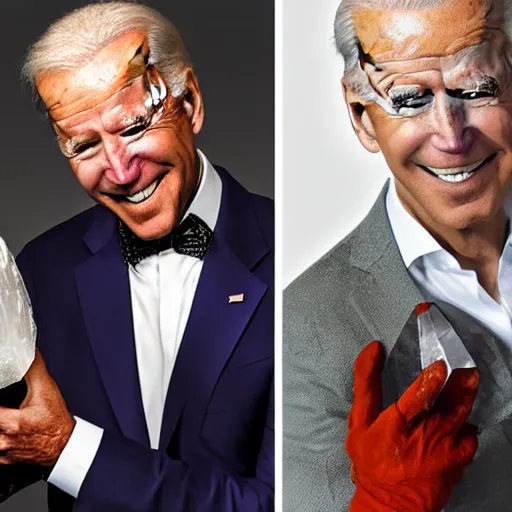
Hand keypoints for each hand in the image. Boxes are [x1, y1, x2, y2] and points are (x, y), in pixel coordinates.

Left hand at [0, 349, 74, 466]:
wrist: (65, 443)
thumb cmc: (56, 419)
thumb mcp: (46, 389)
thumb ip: (33, 368)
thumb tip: (27, 351)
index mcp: (12, 422)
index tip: (2, 399)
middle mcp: (4, 439)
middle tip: (3, 406)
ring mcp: (3, 451)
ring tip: (3, 417)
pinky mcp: (5, 460)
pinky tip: (4, 432)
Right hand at [346, 341, 478, 511]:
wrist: (391, 504)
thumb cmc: (373, 462)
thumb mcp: (359, 421)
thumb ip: (365, 383)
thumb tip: (374, 351)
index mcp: (397, 425)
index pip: (417, 399)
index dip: (430, 382)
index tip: (439, 365)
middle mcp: (425, 436)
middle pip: (450, 404)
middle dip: (461, 383)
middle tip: (465, 366)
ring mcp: (445, 448)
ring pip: (463, 415)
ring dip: (467, 394)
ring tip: (469, 378)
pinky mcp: (458, 459)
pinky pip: (470, 435)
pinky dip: (467, 422)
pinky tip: (461, 415)